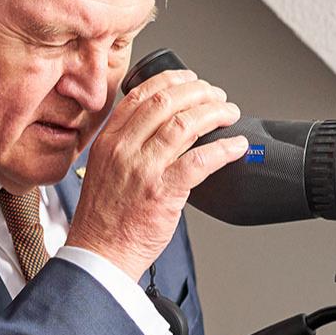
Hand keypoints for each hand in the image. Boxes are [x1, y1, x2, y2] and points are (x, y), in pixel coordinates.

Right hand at [65, 69, 246, 279]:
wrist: (99, 255)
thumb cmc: (104, 219)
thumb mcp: (105, 171)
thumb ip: (128, 147)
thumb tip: (166, 131)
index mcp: (108, 141)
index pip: (141, 95)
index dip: (171, 80)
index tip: (191, 79)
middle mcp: (123, 149)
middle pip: (167, 102)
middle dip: (199, 92)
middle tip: (218, 96)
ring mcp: (143, 169)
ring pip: (185, 124)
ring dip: (215, 113)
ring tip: (230, 114)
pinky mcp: (163, 192)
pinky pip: (201, 161)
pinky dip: (224, 149)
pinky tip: (236, 146)